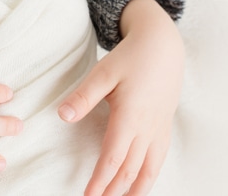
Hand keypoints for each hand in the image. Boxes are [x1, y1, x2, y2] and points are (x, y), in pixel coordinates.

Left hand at [58, 0, 183, 195]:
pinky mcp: (165, 128)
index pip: (112, 159)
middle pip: (129, 170)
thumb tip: (62, 116)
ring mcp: (159, 130)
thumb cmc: (131, 58)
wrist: (164, 46)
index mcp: (130, 117)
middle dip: (113, 191)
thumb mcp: (103, 72)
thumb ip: (83, 96)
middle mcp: (148, 129)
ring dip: (134, 190)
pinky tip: (141, 186)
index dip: (99, 181)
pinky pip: (158, 160)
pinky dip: (149, 178)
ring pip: (148, 170)